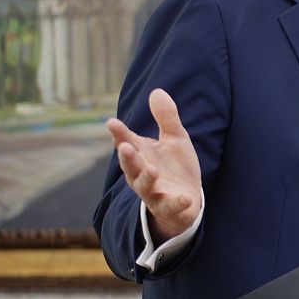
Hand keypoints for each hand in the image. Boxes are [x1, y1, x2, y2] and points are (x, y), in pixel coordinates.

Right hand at [107, 88, 203, 242]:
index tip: (112, 122)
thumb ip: (166, 118)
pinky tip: (184, 198)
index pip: (127, 142)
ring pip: (145, 187)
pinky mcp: (169, 207)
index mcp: (142, 155)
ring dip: (147, 179)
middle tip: (125, 146)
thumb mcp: (174, 139)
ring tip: (152, 170)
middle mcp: (142, 174)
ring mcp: (154, 192)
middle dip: (128, 158)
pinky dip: (176, 203)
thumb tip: (157, 91)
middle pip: (131, 166)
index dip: (119, 134)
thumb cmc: (175, 167)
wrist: (186, 201)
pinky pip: (170, 207)